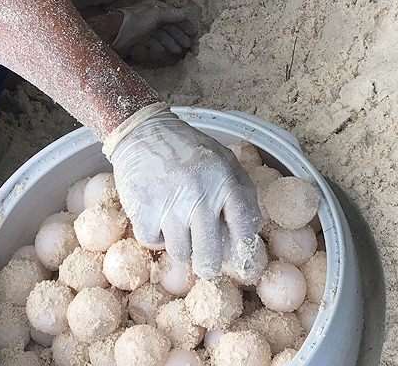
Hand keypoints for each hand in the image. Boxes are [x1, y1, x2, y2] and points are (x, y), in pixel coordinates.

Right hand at [106, 109, 262, 277]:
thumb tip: (254, 226)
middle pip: (209, 253)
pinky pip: (153, 242)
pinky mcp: (142, 211)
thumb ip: (242, 190)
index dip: (244, 250)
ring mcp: (169, 205)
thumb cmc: (188, 148)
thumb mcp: (224, 159)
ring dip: (181, 245)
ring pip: (181, 252)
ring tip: (178, 226)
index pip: (242, 226)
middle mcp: (198, 195)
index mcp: (223, 181)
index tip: (242, 263)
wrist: (144, 132)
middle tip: (206, 264)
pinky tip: (158, 216)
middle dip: (209, 265)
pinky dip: (155, 235)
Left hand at [112, 0, 194, 67]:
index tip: (193, 33)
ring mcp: (145, 27)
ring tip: (179, 50)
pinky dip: (161, 46)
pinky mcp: (140, 38)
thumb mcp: (155, 15)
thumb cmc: (134, 22)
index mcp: (155, 8)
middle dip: (179, 35)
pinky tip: (166, 52)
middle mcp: (151, 16)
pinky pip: (154, 42)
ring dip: (172, 42)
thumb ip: (170, 14)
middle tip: (188, 45)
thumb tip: (186, 13)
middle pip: (169, 26)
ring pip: (162, 34)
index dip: (184, 24)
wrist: (114, 33)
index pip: (174, 15)